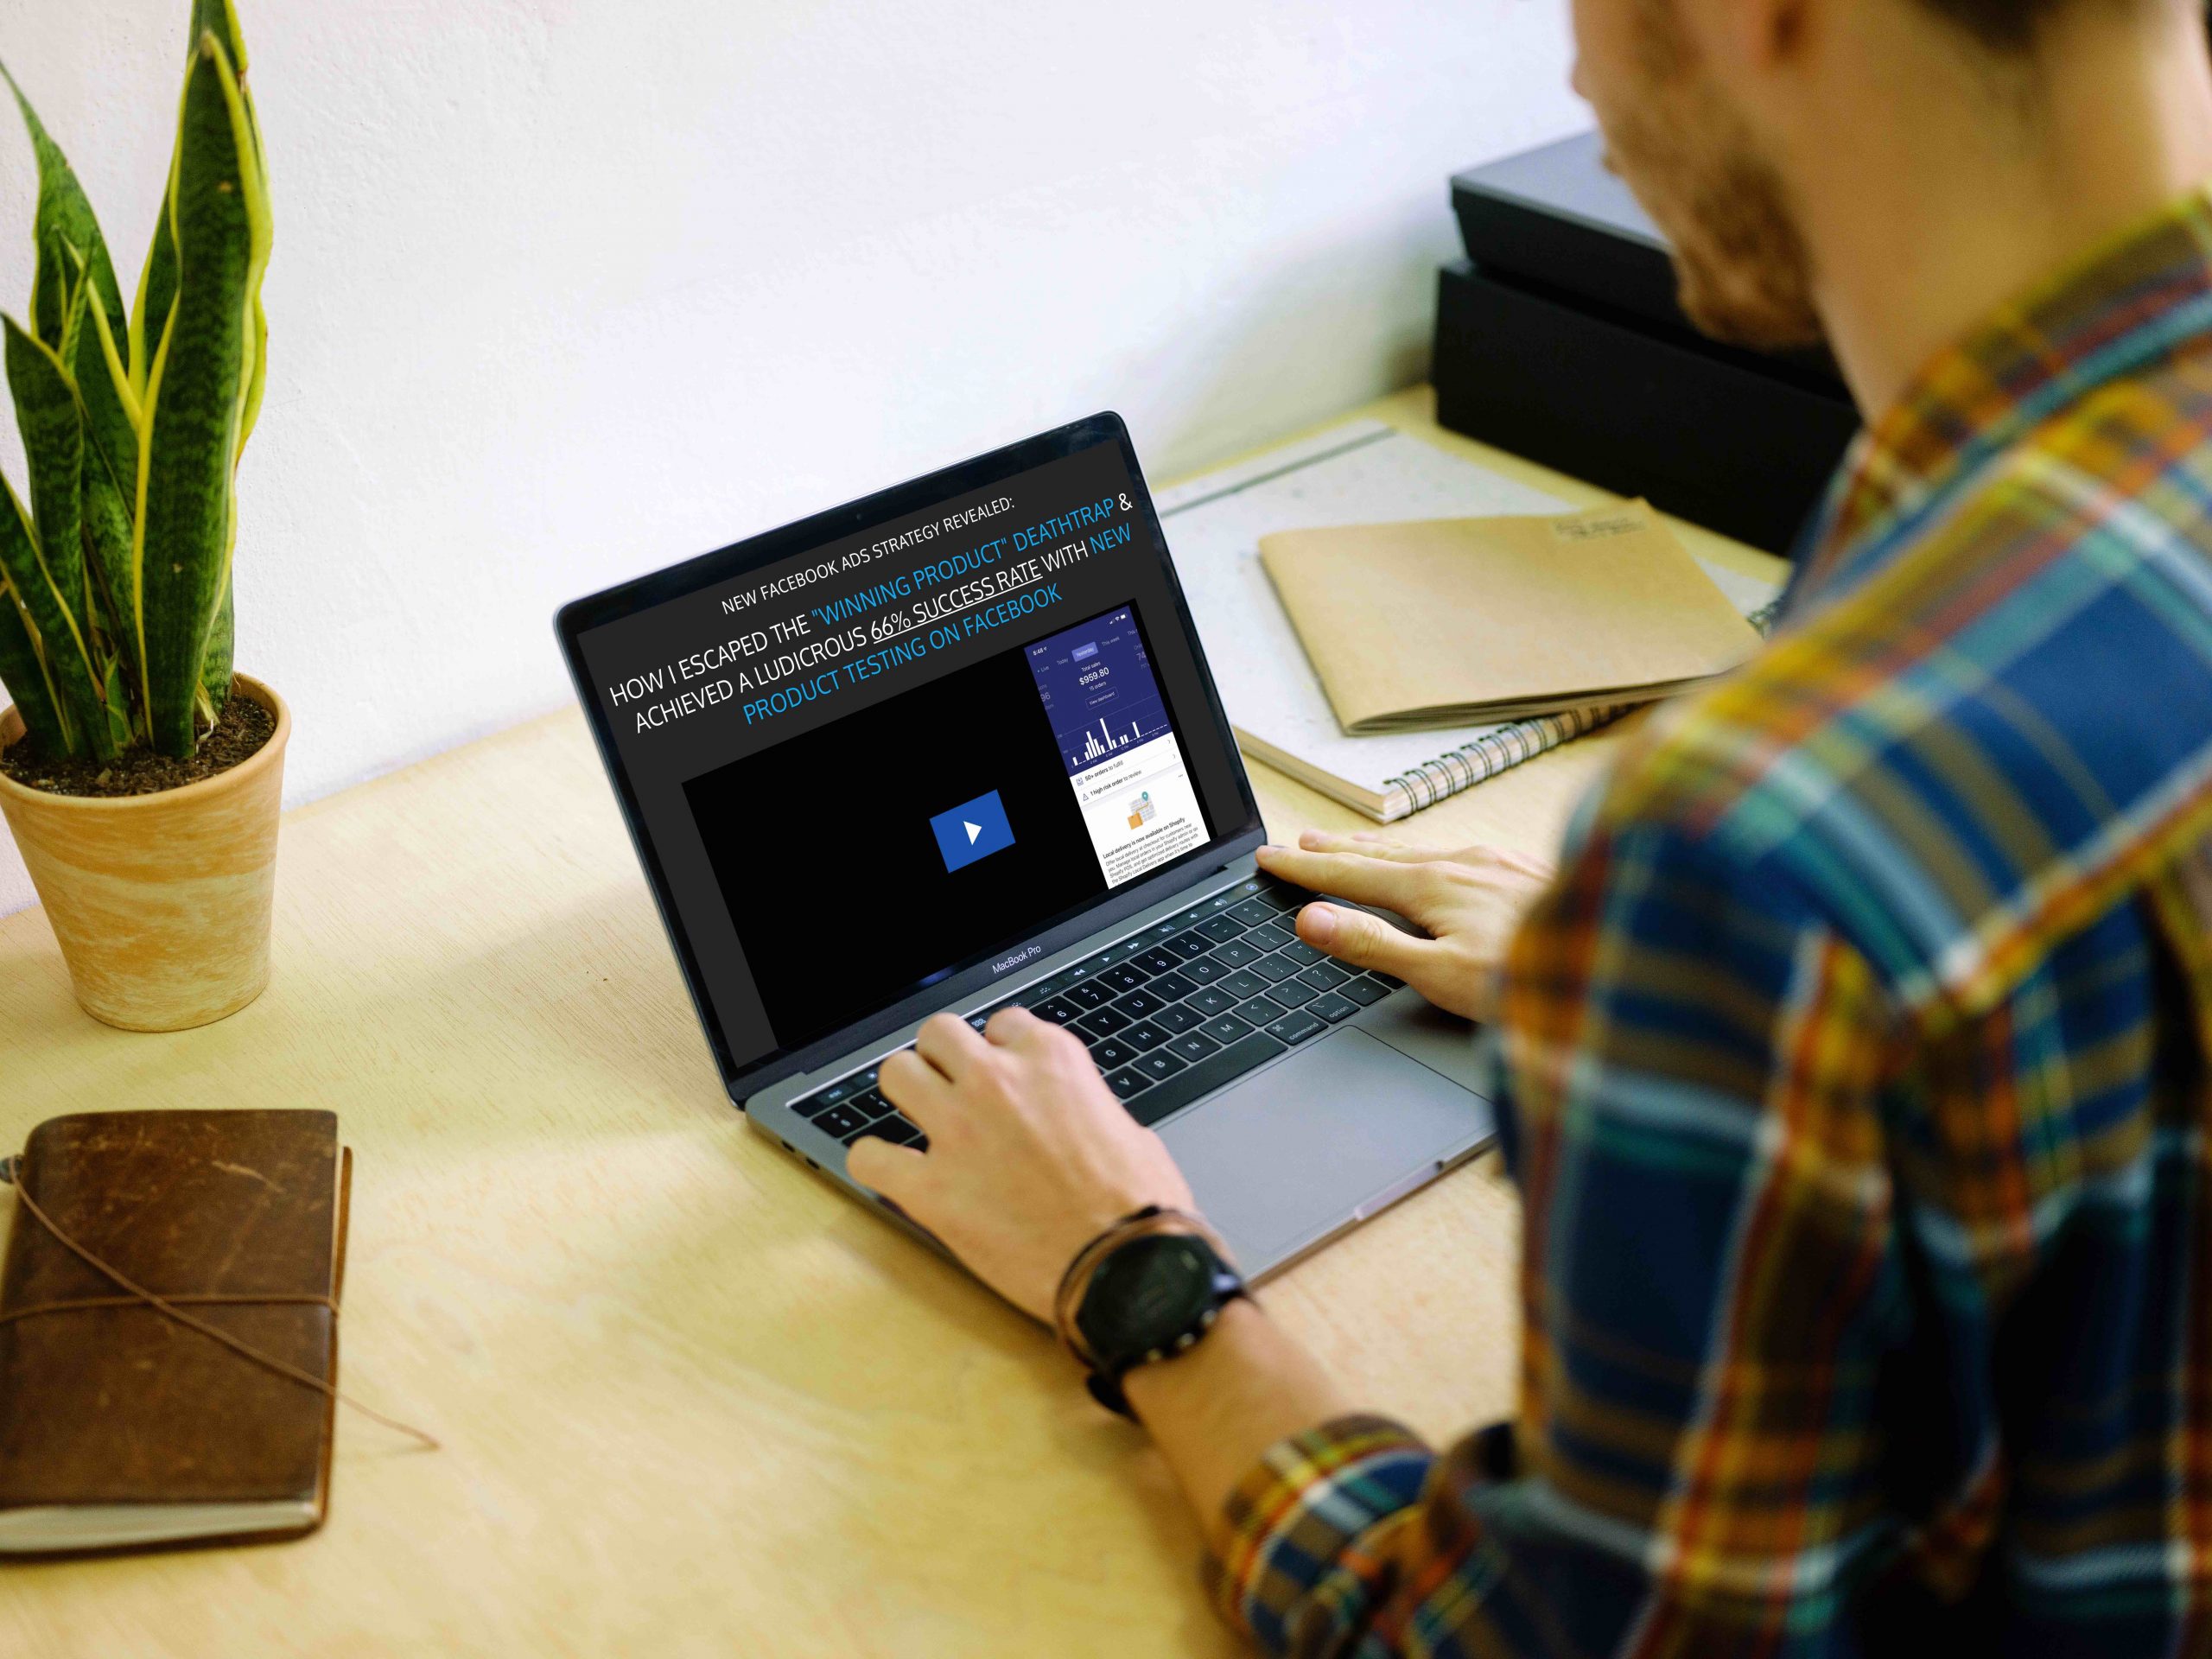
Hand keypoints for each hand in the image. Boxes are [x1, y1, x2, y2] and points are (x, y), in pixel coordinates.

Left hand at [846, 1010, 1195, 1322]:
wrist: (1129, 1269)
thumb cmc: (1142, 1209)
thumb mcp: (1128, 1129)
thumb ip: (1083, 1107)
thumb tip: (1072, 1118)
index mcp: (1052, 1060)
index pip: (1003, 1025)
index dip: (1001, 1054)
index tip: (1003, 1079)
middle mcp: (998, 1082)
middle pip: (939, 1035)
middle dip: (943, 1060)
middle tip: (952, 1091)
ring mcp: (958, 1131)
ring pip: (895, 1074)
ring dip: (905, 1095)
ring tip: (918, 1121)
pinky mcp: (931, 1189)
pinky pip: (868, 1156)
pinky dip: (874, 1163)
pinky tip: (891, 1173)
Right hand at [1254, 830, 1556, 1022]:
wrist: (1618, 963)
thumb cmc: (1531, 981)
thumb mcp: (1438, 974)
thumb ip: (1372, 944)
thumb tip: (1311, 918)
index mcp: (1433, 887)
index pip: (1348, 875)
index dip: (1303, 870)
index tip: (1269, 859)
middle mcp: (1463, 864)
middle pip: (1381, 855)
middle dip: (1335, 850)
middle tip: (1299, 843)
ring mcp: (1498, 864)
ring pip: (1422, 851)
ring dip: (1378, 850)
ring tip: (1354, 846)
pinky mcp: (1527, 871)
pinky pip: (1458, 853)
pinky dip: (1425, 854)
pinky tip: (1440, 861)